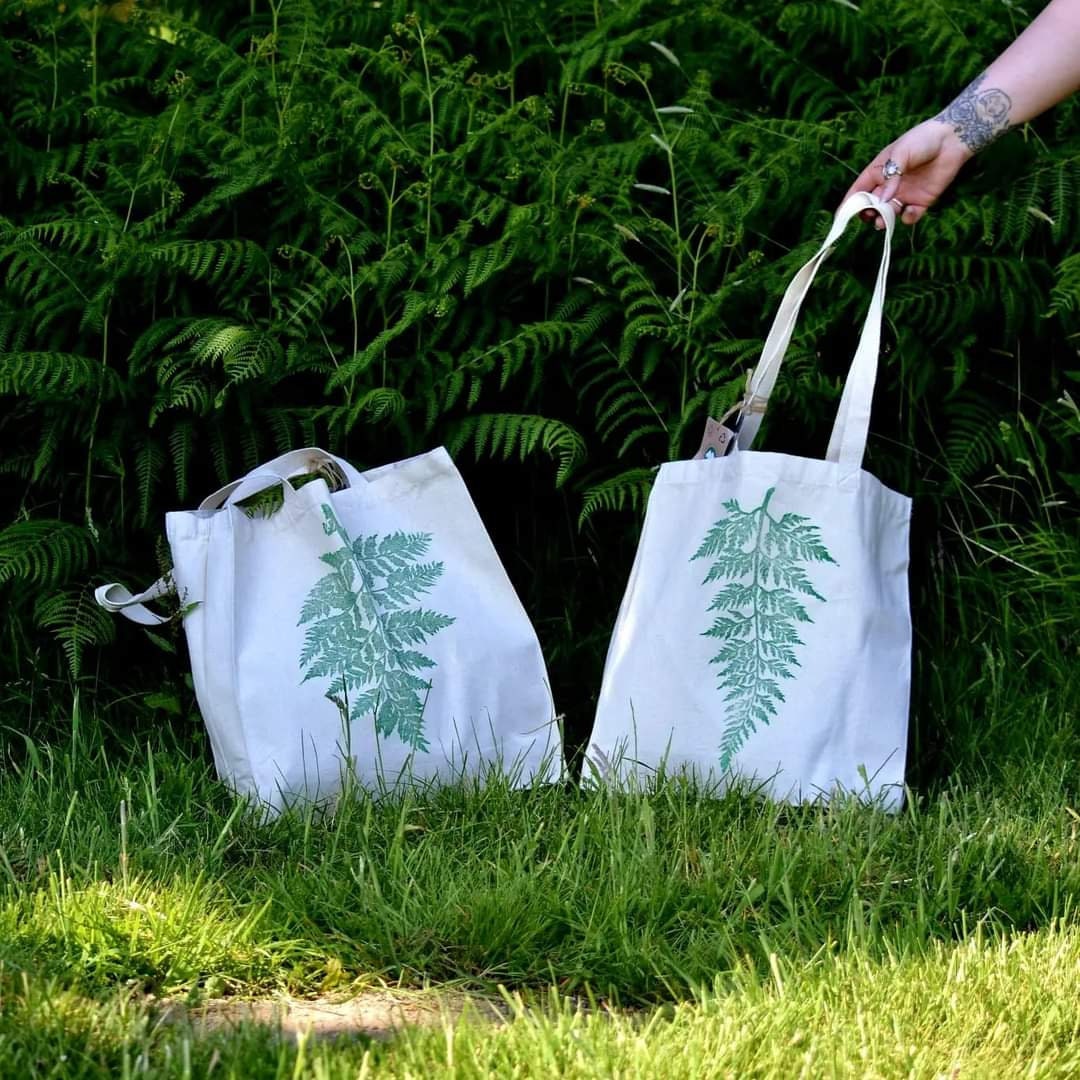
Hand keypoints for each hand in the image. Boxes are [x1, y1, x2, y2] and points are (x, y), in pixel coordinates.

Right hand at [843, 119, 974, 226]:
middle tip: (869, 217)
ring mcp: (904, 194)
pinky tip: (909, 212)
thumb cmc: (923, 140)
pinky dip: (907, 218)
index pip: (859, 190)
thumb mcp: (901, 153)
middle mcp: (889, 185)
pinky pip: (910, 216)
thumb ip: (890, 177)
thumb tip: (881, 200)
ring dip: (884, 220)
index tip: (841, 217)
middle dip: (867, 214)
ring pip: (888, 214)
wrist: (953, 139)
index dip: (849, 203)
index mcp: (879, 171)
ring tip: (883, 221)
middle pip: (871, 205)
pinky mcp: (921, 201)